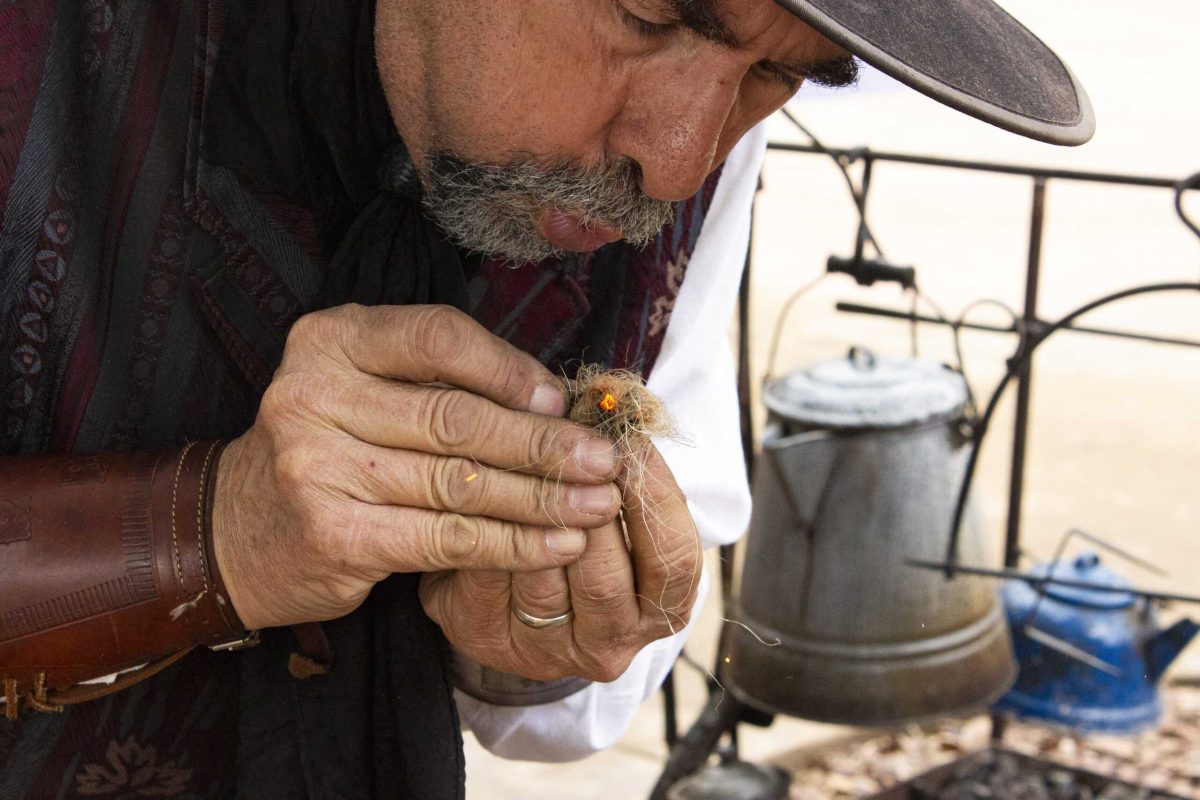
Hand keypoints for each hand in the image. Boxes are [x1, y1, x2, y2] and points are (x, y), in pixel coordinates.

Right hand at [212, 304, 621, 630]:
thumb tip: (555, 399)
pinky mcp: (334, 532)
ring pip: (460, 482)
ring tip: (597, 504)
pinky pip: (446, 537)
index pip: (437, 337)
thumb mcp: (367, 389)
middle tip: (604, 459)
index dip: (509, 369)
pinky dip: (511, 544)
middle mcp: (314, 393)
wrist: (238, 529)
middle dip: (543, 443)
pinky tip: (558, 545)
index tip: (563, 399)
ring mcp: (317, 466)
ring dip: (542, 498)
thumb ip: (441, 381)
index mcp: (331, 339)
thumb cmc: (331, 448)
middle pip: (456, 416)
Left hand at [420, 446, 701, 682]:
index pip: (672, 559)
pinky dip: (486, 522)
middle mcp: (608, 644)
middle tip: (574, 444)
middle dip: (588, 500)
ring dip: (536, 508)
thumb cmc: (588, 530)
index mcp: (660, 612)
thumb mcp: (623, 509)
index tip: (631, 441)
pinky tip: (487, 479)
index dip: (653, 495)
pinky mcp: (484, 636)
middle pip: (604, 574)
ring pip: (541, 573)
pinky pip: (485, 571)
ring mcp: (544, 650)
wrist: (517, 583)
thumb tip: (611, 404)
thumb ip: (626, 473)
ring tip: (531, 453)